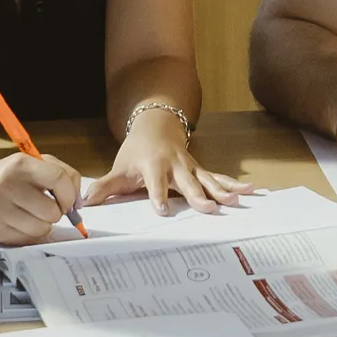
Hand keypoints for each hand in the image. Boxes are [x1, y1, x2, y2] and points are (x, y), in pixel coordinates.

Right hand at [0, 152, 81, 245]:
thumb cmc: (7, 176)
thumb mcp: (32, 163)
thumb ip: (61, 173)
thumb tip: (78, 202)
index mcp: (20, 164)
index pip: (58, 179)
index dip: (70, 194)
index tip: (69, 201)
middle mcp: (7, 185)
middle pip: (52, 211)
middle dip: (55, 212)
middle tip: (46, 207)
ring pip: (42, 229)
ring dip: (43, 224)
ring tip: (32, 215)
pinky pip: (27, 240)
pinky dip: (30, 233)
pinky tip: (20, 222)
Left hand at [84, 110, 257, 212]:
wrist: (156, 126)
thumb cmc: (136, 153)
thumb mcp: (120, 168)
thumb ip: (105, 187)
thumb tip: (85, 203)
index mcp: (153, 166)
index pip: (155, 183)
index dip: (158, 195)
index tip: (162, 210)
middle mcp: (175, 166)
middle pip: (187, 182)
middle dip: (197, 195)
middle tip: (207, 209)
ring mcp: (192, 167)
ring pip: (208, 180)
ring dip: (222, 190)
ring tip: (236, 201)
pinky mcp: (202, 170)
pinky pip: (219, 178)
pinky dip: (234, 185)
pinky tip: (251, 191)